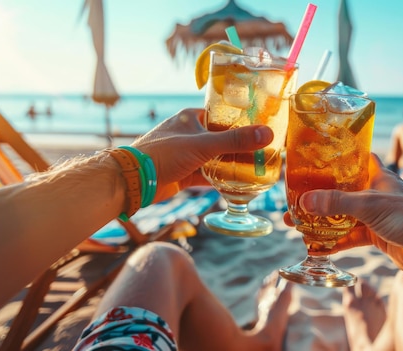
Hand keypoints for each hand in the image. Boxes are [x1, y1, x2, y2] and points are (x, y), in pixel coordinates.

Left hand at [131, 108, 273, 201]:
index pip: (222, 114)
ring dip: (233, 163)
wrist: (135, 181)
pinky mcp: (185, 173)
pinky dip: (223, 179)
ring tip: (257, 167)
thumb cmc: (164, 154)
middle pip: (222, 138)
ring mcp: (187, 154)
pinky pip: (209, 175)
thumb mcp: (203, 144)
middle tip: (264, 150)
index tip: (262, 126)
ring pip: (217, 158)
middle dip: (241, 146)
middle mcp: (190, 134)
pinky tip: (240, 184)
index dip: (242, 120)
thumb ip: (235, 140)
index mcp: (191, 117)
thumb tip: (267, 133)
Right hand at [286, 154, 402, 282]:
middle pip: (341, 191)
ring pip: (342, 216)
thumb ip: (339, 203)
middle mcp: (375, 194)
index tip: (311, 158)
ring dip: (321, 222)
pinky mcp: (378, 238)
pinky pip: (350, 238)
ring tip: (295, 226)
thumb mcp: (372, 205)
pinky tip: (315, 249)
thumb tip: (306, 202)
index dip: (334, 156)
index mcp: (378, 176)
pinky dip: (334, 243)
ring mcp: (376, 217)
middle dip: (317, 196)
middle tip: (292, 201)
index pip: (353, 158)